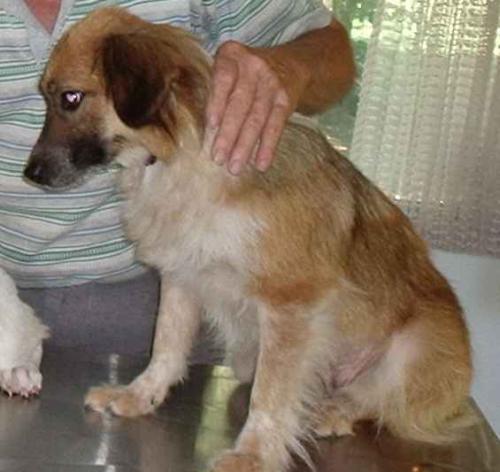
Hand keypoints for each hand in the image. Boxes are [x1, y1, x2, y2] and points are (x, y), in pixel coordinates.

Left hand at [205, 41, 294, 174]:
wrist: (289, 63)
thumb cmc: (244, 74)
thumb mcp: (228, 69)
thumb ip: (214, 92)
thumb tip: (203, 132)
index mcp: (231, 55)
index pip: (223, 79)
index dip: (217, 102)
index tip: (211, 125)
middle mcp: (253, 66)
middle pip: (240, 104)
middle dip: (229, 133)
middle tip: (219, 158)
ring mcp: (272, 83)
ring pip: (257, 118)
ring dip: (245, 145)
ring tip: (235, 167)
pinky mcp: (286, 100)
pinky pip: (276, 126)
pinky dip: (267, 147)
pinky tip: (260, 163)